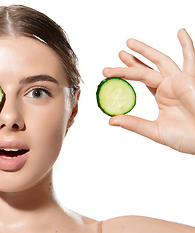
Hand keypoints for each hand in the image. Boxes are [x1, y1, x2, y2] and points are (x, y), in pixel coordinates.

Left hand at [103, 29, 194, 154]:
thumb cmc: (187, 138)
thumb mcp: (155, 131)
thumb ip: (134, 124)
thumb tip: (111, 120)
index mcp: (163, 96)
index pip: (142, 80)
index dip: (126, 73)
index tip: (109, 72)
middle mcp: (170, 86)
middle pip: (147, 69)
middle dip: (133, 60)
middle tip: (118, 53)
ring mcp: (180, 81)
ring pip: (161, 61)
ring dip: (146, 50)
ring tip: (129, 42)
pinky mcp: (189, 80)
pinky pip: (191, 60)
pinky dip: (187, 45)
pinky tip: (181, 32)